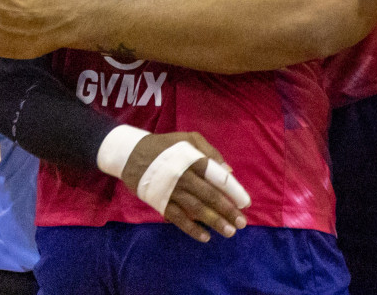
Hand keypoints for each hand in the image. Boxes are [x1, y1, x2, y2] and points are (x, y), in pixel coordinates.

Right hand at [121, 132, 248, 241]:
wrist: (131, 154)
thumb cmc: (166, 146)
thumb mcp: (189, 139)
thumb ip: (210, 152)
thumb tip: (229, 171)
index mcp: (194, 159)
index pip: (218, 177)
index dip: (234, 191)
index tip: (245, 203)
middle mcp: (184, 176)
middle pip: (210, 195)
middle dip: (228, 210)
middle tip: (242, 223)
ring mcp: (172, 191)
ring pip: (196, 209)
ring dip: (214, 222)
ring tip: (229, 232)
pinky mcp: (160, 202)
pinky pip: (178, 218)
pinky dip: (191, 228)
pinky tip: (205, 236)